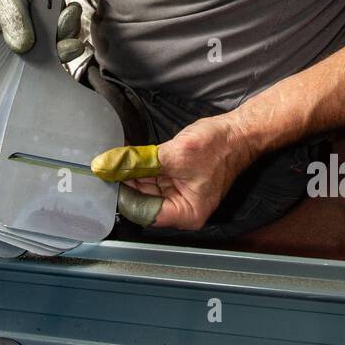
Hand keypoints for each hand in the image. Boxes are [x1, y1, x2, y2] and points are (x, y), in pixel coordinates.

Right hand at [0, 0, 82, 60]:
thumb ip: (14, 20)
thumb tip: (23, 47)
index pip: (5, 63)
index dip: (28, 64)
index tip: (49, 54)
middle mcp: (8, 45)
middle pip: (33, 61)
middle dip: (55, 50)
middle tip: (73, 43)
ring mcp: (30, 40)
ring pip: (52, 50)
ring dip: (66, 34)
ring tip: (69, 11)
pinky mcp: (47, 34)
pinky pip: (63, 39)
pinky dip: (70, 26)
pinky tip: (70, 9)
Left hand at [92, 112, 257, 229]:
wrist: (239, 131)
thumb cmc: (217, 147)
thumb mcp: (173, 155)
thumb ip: (138, 163)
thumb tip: (107, 165)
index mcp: (186, 213)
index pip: (145, 213)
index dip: (125, 196)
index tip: (107, 181)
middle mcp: (183, 209)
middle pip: (145, 201)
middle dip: (126, 183)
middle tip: (105, 167)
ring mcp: (181, 194)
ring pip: (147, 187)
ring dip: (132, 172)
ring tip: (114, 158)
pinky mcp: (179, 179)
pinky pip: (155, 176)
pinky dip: (142, 165)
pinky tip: (127, 154)